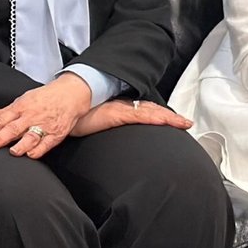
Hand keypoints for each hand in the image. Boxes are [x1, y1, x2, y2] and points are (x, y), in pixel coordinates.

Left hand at [0, 75, 92, 158]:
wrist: (69, 95)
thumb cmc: (44, 98)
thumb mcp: (23, 100)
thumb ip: (6, 110)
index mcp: (20, 107)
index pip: (2, 120)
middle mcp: (31, 116)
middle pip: (13, 128)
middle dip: (0, 138)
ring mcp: (44, 125)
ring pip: (31, 136)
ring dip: (21, 144)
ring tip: (12, 152)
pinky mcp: (56, 133)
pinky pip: (47, 143)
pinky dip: (39, 149)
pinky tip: (31, 155)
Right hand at [73, 97, 193, 137]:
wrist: (61, 111)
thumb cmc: (72, 119)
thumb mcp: (91, 125)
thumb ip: (102, 127)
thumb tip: (108, 142)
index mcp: (117, 108)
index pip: (143, 110)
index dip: (159, 115)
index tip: (173, 120)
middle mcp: (121, 106)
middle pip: (151, 110)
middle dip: (169, 117)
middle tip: (186, 122)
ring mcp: (119, 109)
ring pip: (150, 111)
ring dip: (168, 117)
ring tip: (183, 123)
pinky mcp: (116, 114)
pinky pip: (140, 115)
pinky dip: (155, 117)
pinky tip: (165, 120)